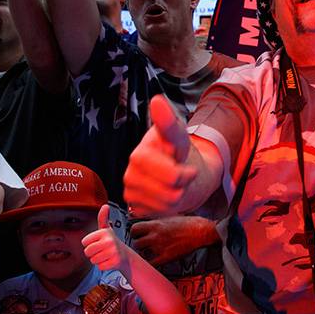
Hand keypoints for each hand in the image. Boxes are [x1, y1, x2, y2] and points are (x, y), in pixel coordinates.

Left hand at [82, 205, 133, 272]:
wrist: (125, 255)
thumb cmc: (111, 242)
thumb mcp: (106, 229)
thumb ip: (102, 218)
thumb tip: (105, 206)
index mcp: (104, 232)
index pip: (84, 242)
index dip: (89, 244)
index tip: (98, 242)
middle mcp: (109, 240)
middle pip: (87, 252)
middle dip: (92, 253)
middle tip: (101, 250)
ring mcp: (113, 251)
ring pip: (93, 260)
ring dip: (98, 260)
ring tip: (105, 255)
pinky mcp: (115, 261)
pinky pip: (100, 267)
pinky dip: (103, 266)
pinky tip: (109, 261)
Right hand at [124, 96, 196, 215]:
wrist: (176, 173)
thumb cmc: (176, 151)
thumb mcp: (179, 135)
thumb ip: (169, 122)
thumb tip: (156, 100)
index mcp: (140, 153)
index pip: (169, 171)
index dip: (179, 172)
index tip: (181, 163)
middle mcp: (131, 172)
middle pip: (171, 188)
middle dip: (183, 181)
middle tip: (182, 173)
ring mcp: (130, 191)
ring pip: (167, 202)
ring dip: (177, 194)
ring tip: (173, 183)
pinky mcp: (134, 206)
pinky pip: (159, 212)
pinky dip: (167, 206)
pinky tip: (163, 194)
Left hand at [130, 216, 217, 266]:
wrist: (201, 231)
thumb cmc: (189, 223)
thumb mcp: (170, 217)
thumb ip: (157, 221)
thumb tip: (149, 223)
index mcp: (156, 224)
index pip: (134, 229)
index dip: (134, 233)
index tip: (137, 234)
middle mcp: (156, 236)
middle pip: (137, 243)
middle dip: (139, 244)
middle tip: (143, 244)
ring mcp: (160, 247)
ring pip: (142, 254)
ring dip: (145, 253)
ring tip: (150, 252)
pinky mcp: (167, 257)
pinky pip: (152, 264)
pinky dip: (151, 263)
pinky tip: (154, 261)